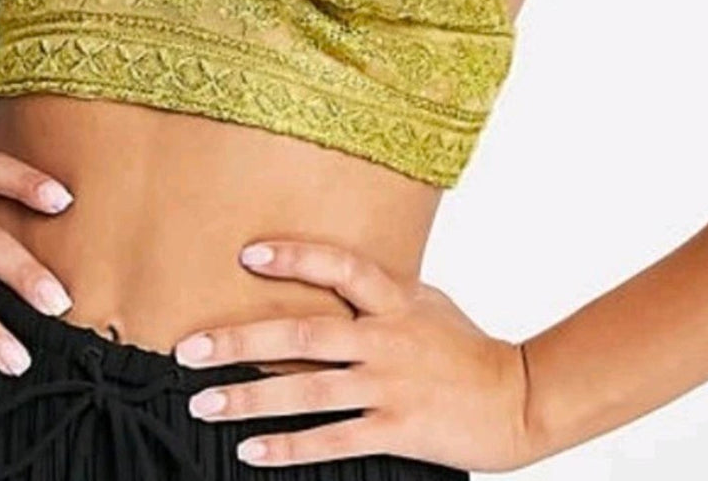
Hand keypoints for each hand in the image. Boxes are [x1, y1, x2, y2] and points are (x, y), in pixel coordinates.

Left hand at [173, 239, 533, 471]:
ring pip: (308, 391)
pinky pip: (333, 440)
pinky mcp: (397, 429)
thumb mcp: (427, 302)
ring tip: (204, 403)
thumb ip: (381, 293)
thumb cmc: (466, 346)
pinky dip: (289, 447)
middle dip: (242, 341)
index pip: (340, 267)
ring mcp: (390, 385)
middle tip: (190, 348)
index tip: (247, 256)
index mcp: (396, 299)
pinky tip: (250, 451)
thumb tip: (333, 277)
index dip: (294, 259)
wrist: (518, 397)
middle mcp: (387, 338)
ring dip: (250, 398)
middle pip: (304, 334)